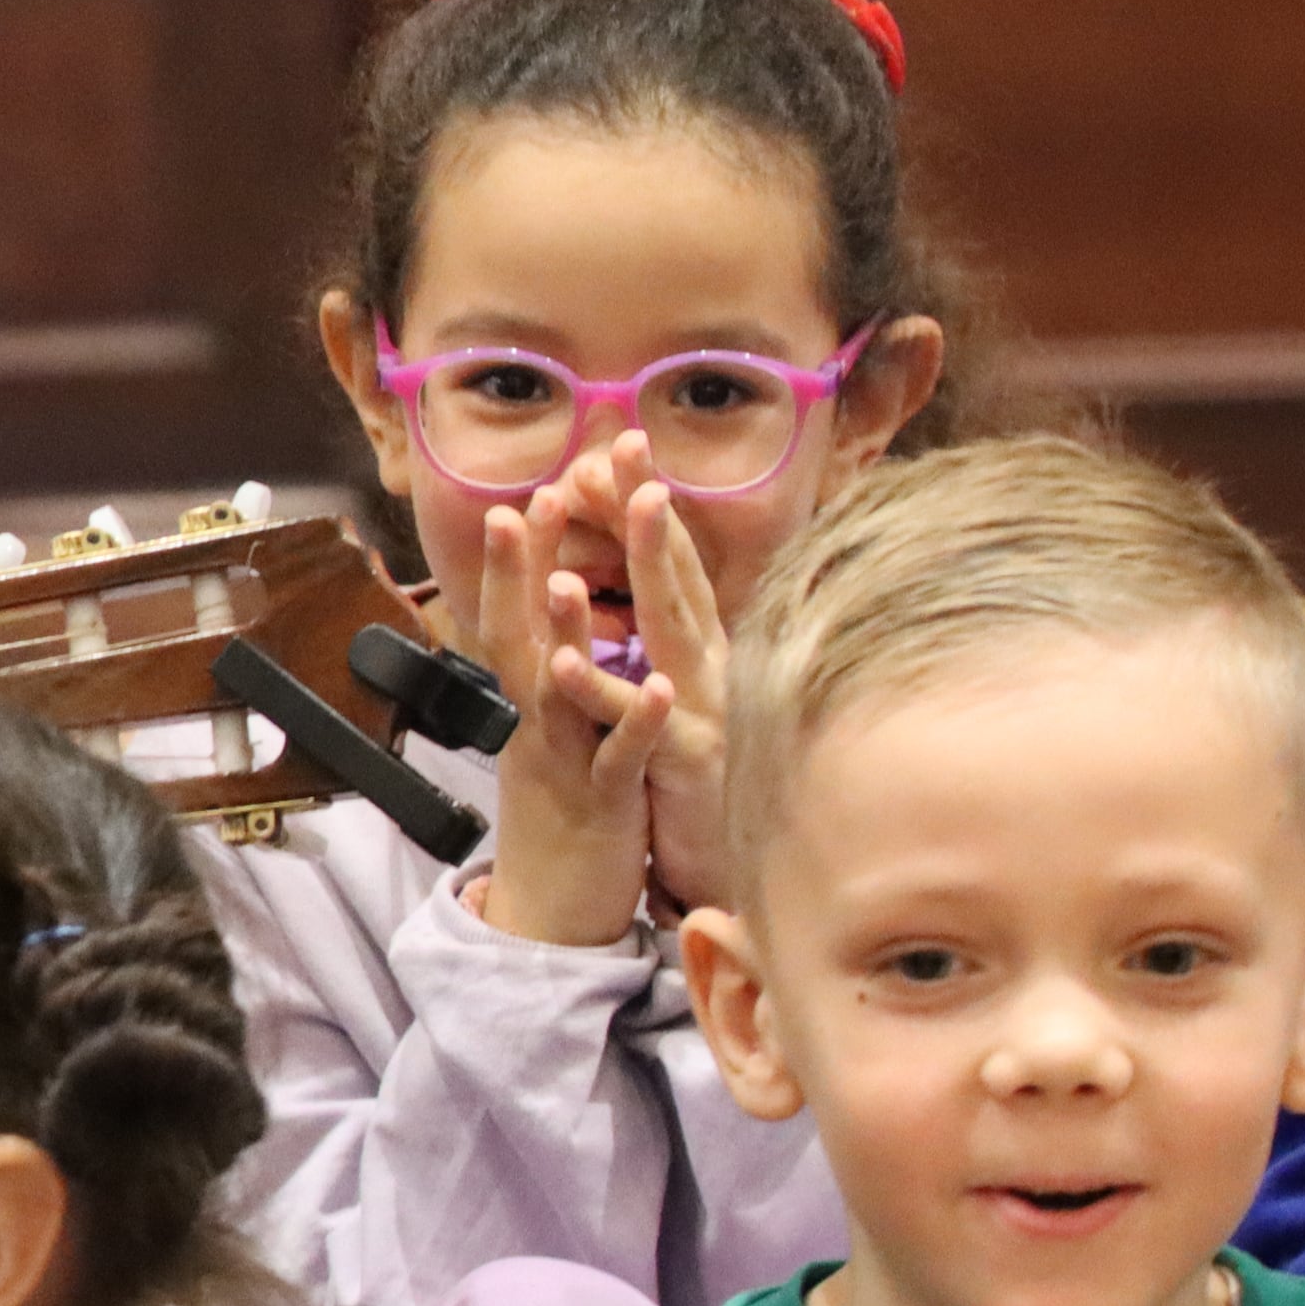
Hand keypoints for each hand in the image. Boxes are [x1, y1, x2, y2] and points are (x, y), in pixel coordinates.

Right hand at [475, 449, 673, 948]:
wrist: (546, 927)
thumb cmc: (566, 834)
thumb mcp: (559, 752)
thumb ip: (562, 697)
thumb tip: (563, 645)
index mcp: (532, 711)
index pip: (518, 619)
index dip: (520, 559)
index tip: (527, 494)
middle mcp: (537, 727)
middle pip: (518, 635)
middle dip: (523, 567)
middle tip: (530, 499)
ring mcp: (564, 765)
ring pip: (555, 691)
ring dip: (562, 633)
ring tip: (572, 578)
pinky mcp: (600, 807)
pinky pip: (617, 760)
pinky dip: (633, 720)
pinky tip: (655, 685)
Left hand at [612, 469, 730, 879]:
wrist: (740, 863)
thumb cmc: (710, 774)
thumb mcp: (693, 694)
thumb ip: (680, 637)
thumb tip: (663, 577)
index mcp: (700, 648)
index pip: (671, 562)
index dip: (647, 503)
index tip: (623, 442)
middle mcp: (709, 667)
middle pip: (674, 580)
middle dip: (649, 516)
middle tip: (626, 453)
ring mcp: (701, 712)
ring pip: (661, 641)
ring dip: (628, 590)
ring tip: (584, 536)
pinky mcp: (681, 765)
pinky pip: (633, 728)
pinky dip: (605, 694)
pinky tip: (564, 664)